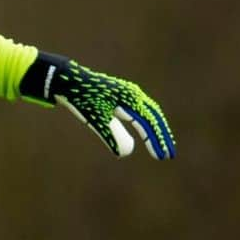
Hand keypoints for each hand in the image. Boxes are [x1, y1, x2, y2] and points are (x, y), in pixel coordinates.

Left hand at [22, 53, 175, 159]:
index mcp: (131, 100)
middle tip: (169, 155)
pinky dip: (147, 122)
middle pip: (154, 118)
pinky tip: (146, 131)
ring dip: (156, 130)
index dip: (156, 141)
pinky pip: (141, 110)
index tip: (163, 157)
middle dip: (162, 137)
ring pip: (149, 114)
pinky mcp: (123, 95)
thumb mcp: (97, 119)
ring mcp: (129, 94)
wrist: (70, 82)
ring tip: (161, 145)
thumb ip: (112, 135)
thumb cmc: (83, 100)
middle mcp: (134, 95)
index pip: (149, 124)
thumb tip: (126, 153)